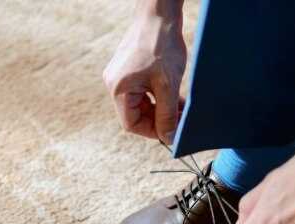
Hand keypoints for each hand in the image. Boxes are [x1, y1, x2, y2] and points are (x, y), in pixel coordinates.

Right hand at [103, 2, 185, 143]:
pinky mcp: (129, 68)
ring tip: (180, 107)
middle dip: (158, 119)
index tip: (171, 132)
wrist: (159, 13)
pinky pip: (141, 90)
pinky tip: (173, 95)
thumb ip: (167, 115)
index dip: (152, 132)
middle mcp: (114, 83)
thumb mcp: (168, 85)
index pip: (131, 124)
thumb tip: (169, 138)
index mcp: (118, 89)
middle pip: (135, 114)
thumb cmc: (161, 45)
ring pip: (140, 103)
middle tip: (179, 119)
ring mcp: (120, 75)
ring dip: (160, 108)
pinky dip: (157, 96)